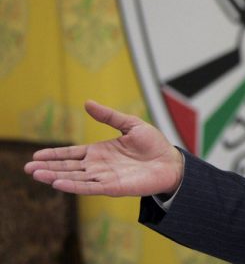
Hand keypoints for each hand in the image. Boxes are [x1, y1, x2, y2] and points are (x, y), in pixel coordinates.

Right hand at [24, 100, 183, 196]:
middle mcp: (99, 166)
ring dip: (55, 176)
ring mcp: (105, 177)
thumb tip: (87, 103)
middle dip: (48, 167)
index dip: (54, 155)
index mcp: (100, 152)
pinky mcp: (113, 187)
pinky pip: (90, 187)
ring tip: (37, 174)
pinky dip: (74, 186)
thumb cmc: (153, 145)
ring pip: (75, 178)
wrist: (171, 162)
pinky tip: (59, 183)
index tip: (35, 155)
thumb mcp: (130, 124)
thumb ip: (109, 116)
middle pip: (68, 167)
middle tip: (28, 168)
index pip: (72, 154)